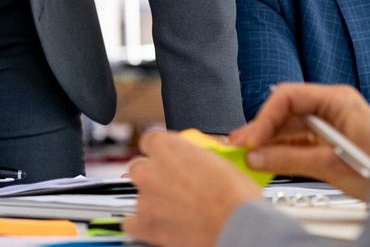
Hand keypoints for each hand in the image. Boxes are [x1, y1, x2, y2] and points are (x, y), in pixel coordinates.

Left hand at [123, 130, 262, 246]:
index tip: (166, 160)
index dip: (159, 152)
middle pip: (139, 168)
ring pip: (136, 195)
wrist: (238, 227)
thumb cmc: (236, 197)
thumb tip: (192, 158)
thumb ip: (193, 155)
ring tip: (175, 211)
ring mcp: (144, 197)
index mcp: (166, 147)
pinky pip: (130, 223)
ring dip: (151, 201)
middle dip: (153, 177)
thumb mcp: (218, 160)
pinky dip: (141, 225)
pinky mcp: (144, 224)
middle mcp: (149, 169)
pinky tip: (158, 226)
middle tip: (174, 188)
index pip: (149, 141)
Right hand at [229, 83, 369, 200]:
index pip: (287, 97)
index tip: (250, 138)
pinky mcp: (331, 142)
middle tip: (239, 145)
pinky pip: (299, 142)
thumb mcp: (332, 165)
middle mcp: (332, 107)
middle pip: (286, 112)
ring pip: (290, 128)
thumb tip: (257, 156)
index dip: (264, 117)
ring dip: (269, 142)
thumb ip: (290, 159)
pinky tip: (267, 159)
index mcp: (336, 100)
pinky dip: (282, 151)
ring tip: (249, 155)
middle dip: (262, 129)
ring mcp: (331, 124)